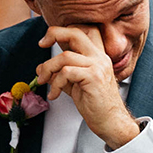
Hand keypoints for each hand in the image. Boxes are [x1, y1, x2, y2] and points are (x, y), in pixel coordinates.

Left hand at [35, 26, 139, 148]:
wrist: (110, 122)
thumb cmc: (96, 105)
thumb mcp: (75, 85)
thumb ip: (61, 75)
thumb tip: (42, 69)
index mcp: (97, 57)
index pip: (84, 31)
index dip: (64, 30)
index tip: (48, 39)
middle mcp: (99, 57)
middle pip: (75, 33)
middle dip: (54, 34)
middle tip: (42, 44)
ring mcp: (98, 66)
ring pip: (65, 57)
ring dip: (48, 69)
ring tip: (43, 81)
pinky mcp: (93, 77)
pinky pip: (66, 73)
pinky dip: (55, 83)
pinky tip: (54, 94)